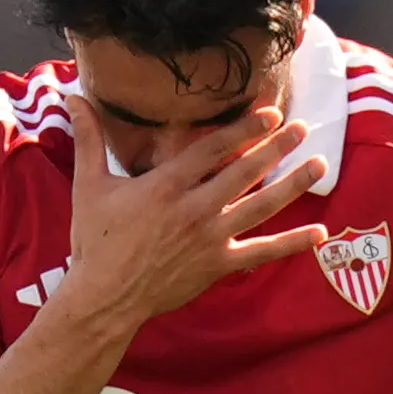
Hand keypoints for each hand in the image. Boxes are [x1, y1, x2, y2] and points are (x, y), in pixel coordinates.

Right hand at [53, 87, 332, 328]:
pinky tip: (320, 232)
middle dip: (276, 148)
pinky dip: (292, 243)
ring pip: (261, 206)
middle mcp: (195, 209)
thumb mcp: (88, 185)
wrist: (104, 297)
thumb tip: (72, 96)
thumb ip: (88, 138)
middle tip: (302, 127)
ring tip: (319, 164)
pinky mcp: (219, 265)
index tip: (269, 113)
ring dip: (292, 184)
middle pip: (245, 172)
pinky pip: (262, 252)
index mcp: (166, 185)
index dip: (243, 129)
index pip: (212, 149)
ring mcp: (211, 238)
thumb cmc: (95, 241)